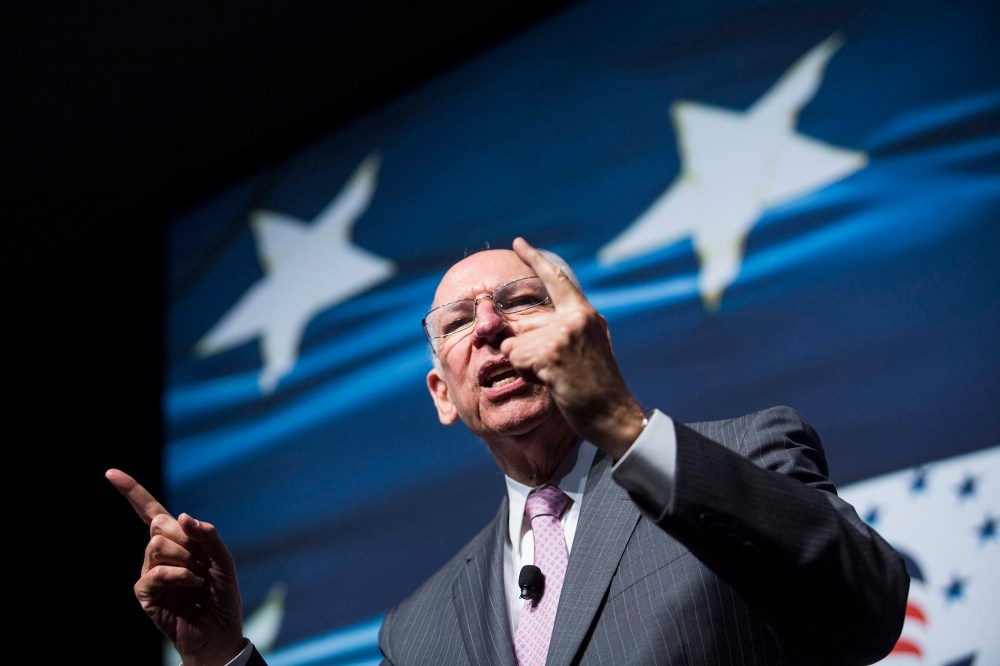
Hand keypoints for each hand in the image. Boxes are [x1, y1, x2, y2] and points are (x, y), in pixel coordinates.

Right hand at [106, 469, 245, 665]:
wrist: (218, 631)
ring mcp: (149, 572)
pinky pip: (156, 571)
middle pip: (159, 524)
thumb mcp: (223, 559)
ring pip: (157, 545)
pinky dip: (179, 575)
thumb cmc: (221, 595)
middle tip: (201, 560)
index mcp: (177, 540)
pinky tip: (191, 585)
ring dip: (185, 559)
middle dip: (185, 538)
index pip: (150, 511)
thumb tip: (182, 516)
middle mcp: (159, 553)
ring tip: (198, 576)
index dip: (132, 492)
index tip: (111, 472)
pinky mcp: (145, 593)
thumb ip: (207, 535)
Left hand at [501, 237, 645, 458]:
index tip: (517, 243)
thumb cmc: (593, 388)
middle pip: (522, 326)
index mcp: (585, 314)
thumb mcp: (581, 349)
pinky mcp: (553, 353)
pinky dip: (527, 374)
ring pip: (515, 345)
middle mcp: (577, 318)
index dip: (534, 260)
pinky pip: (516, 358)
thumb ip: (554, 333)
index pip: (556, 280)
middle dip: (524, 352)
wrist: (613, 415)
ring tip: (558, 379)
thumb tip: (509, 334)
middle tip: (557, 373)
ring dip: (528, 367)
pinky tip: (553, 383)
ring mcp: (564, 334)